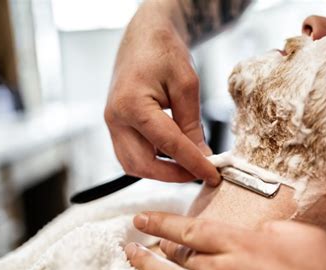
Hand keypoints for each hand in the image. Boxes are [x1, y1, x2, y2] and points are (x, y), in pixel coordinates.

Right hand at [104, 1, 219, 185]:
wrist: (145, 37)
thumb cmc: (164, 52)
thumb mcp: (186, 85)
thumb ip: (192, 124)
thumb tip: (201, 156)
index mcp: (132, 104)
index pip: (168, 144)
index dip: (193, 163)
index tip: (213, 175)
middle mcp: (115, 118)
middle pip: (142, 164)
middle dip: (174, 175)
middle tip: (201, 173)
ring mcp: (112, 124)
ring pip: (133, 165)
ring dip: (162, 172)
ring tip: (189, 165)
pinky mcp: (117, 126)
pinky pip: (131, 155)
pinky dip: (153, 161)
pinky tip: (174, 156)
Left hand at [112, 212, 325, 269]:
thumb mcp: (304, 238)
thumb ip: (271, 230)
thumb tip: (254, 233)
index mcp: (242, 246)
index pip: (193, 228)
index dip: (165, 222)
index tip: (145, 219)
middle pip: (179, 258)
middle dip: (154, 249)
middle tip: (135, 243)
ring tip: (126, 267)